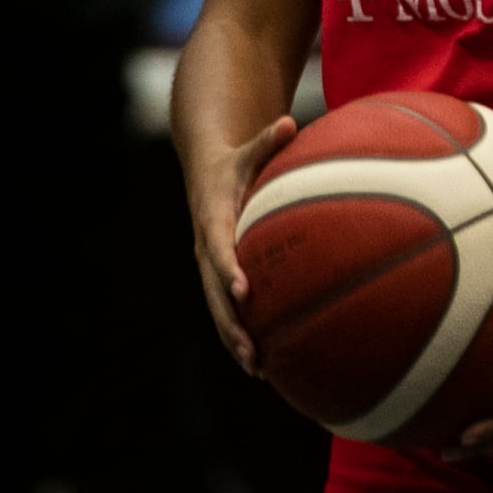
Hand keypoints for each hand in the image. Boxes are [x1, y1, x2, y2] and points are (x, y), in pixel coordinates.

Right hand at [188, 114, 297, 375]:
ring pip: (219, 309)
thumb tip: (287, 122)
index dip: (230, 270)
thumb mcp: (249, 150)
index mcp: (214, 221)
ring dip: (235, 339)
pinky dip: (239, 333)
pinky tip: (263, 362)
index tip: (244, 291)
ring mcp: (211, 267)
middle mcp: (208, 249)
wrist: (206, 173)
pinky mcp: (219, 276)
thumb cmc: (235, 161)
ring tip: (258, 370)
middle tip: (252, 351)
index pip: (220, 250)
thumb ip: (267, 140)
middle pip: (216, 293)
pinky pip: (227, 309)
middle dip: (232, 323)